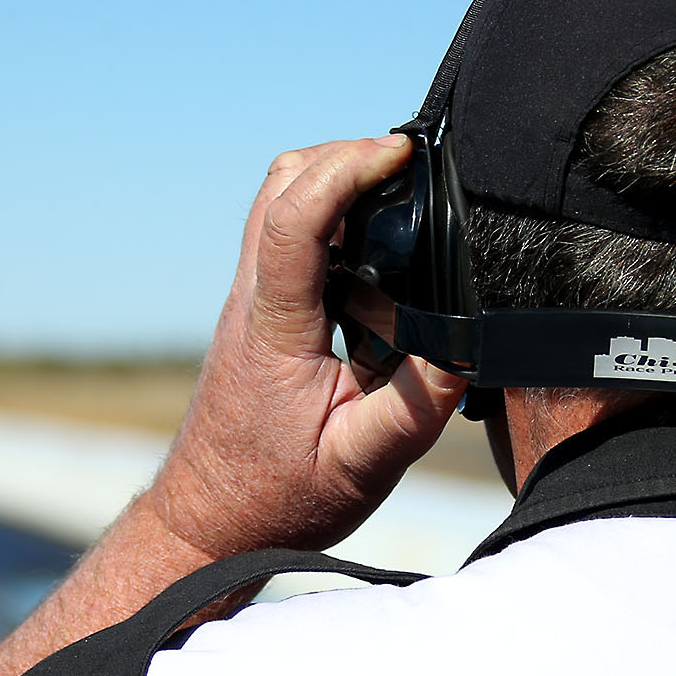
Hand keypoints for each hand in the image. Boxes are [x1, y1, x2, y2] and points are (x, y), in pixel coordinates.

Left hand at [146, 137, 469, 558]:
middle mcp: (252, 302)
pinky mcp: (258, 313)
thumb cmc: (278, 499)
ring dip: (335, 182)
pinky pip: (287, 237)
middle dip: (344, 158)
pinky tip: (379, 253)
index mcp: (275, 329)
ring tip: (400, 202)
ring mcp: (249, 303)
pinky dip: (331, 219)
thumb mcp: (362, 467)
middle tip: (407, 171)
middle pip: (280, 184)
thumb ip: (415, 410)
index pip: (294, 218)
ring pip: (277, 202)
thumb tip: (465, 349)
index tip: (399, 155)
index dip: (347, 170)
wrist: (210, 520)